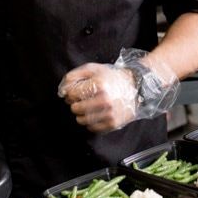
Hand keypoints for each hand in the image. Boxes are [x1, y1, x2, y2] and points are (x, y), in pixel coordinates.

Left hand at [58, 48, 178, 133]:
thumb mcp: (93, 69)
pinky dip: (90, 122)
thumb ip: (74, 76)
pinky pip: (91, 128)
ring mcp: (109, 113)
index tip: (76, 91)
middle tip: (82, 99)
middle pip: (75, 108)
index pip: (72, 94)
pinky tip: (96, 113)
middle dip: (75, 104)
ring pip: (81, 120)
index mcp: (99, 84)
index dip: (71, 93)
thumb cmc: (111, 77)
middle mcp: (104, 100)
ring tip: (89, 106)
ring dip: (81, 114)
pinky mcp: (113, 124)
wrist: (136, 87)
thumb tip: (62, 91)